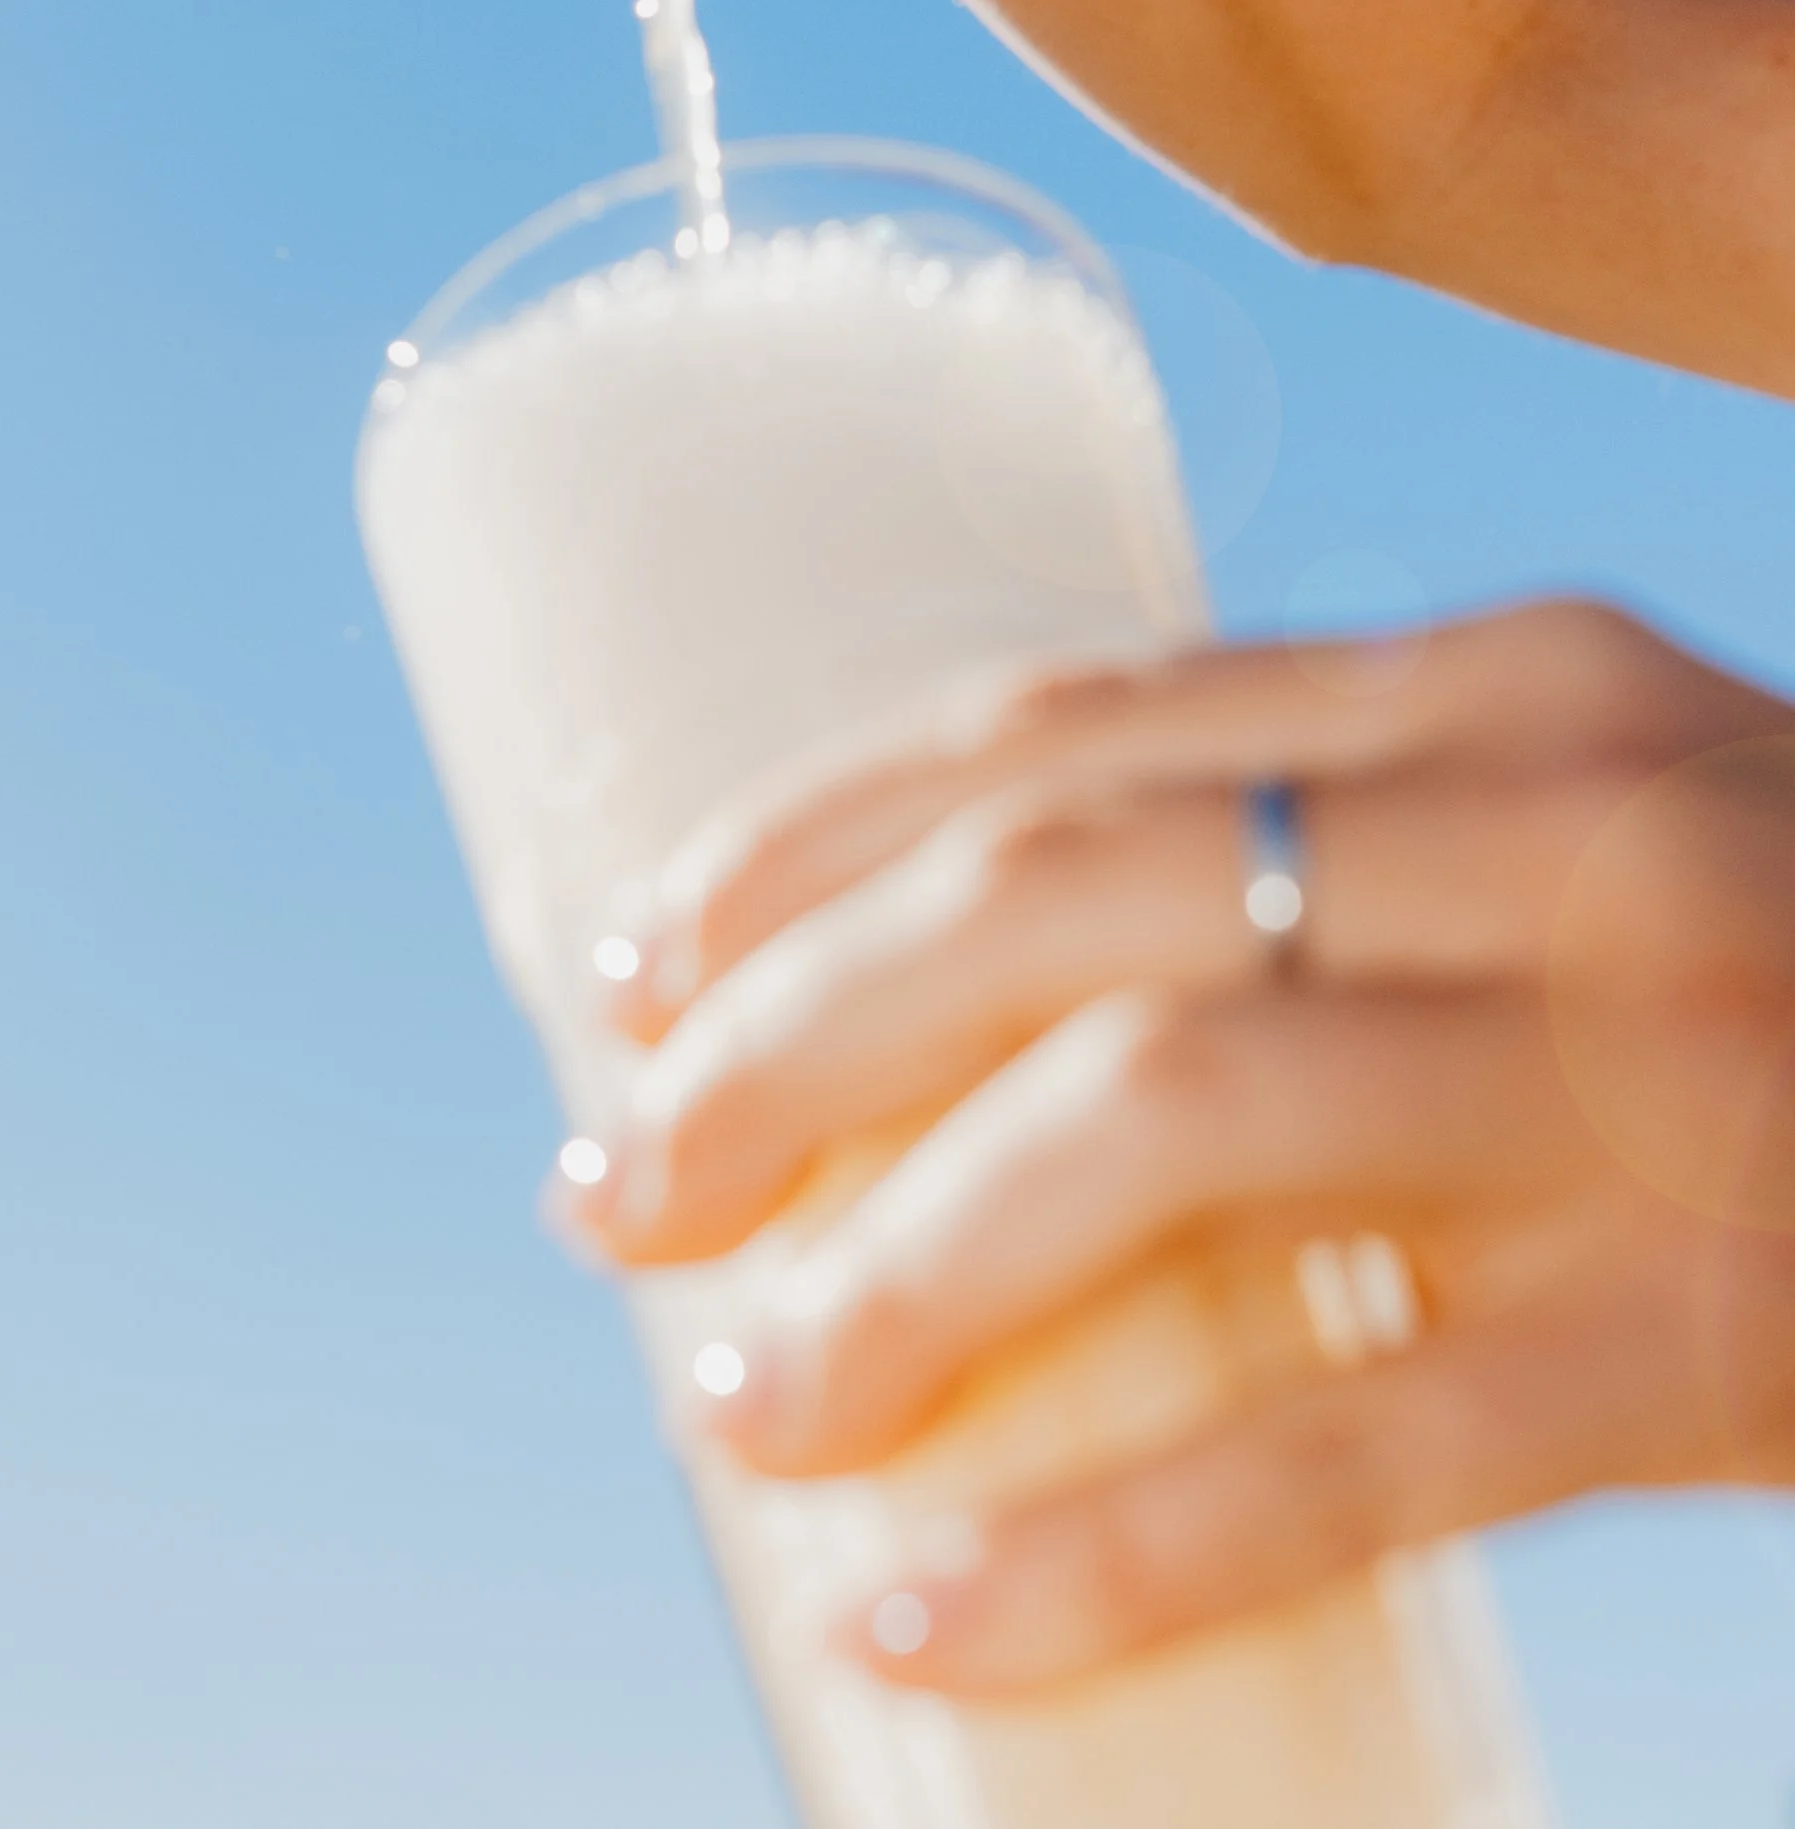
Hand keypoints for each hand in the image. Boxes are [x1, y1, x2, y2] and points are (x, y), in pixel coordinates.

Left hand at [552, 598, 1794, 1697]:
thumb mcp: (1608, 823)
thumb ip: (1366, 853)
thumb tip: (1015, 990)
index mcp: (1503, 691)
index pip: (1071, 729)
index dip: (810, 841)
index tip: (637, 954)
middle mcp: (1562, 832)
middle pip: (1062, 904)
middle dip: (787, 1046)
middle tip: (618, 1184)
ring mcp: (1657, 1074)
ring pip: (1166, 1131)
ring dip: (902, 1274)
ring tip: (740, 1395)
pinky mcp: (1729, 1328)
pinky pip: (1361, 1443)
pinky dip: (1117, 1536)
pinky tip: (941, 1611)